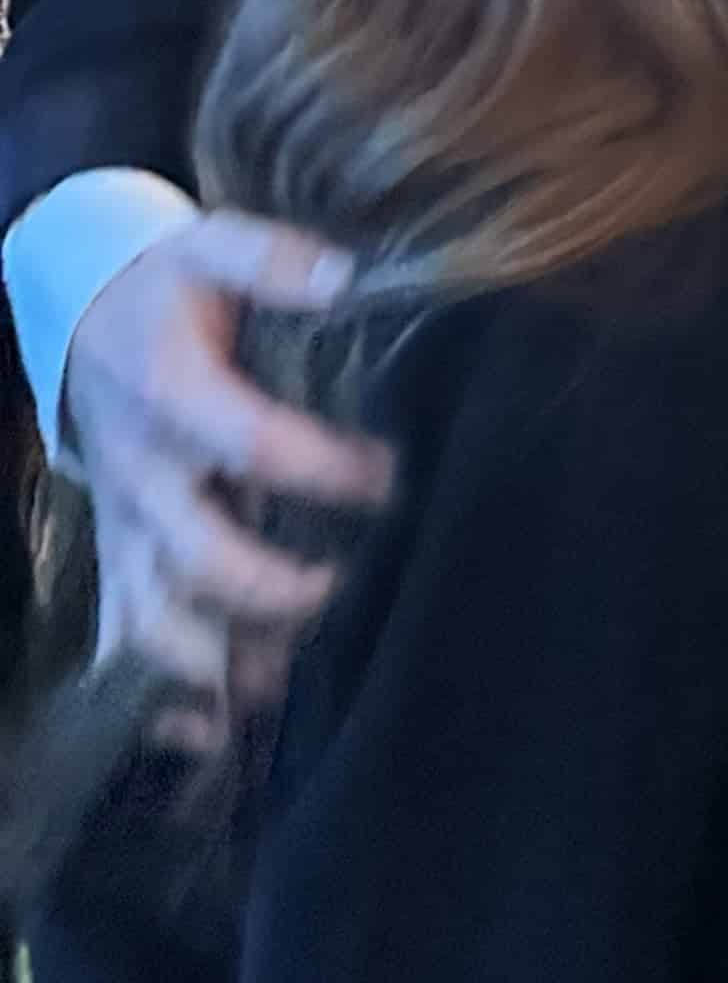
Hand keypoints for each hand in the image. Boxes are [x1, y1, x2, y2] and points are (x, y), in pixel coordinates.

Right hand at [70, 213, 387, 712]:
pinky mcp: (118, 559)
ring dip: (217, 661)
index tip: (393, 477)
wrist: (79, 317)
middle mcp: (143, 476)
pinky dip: (158, 699)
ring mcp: (125, 528)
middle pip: (196, 554)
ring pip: (151, 619)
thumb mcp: (211, 246)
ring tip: (285, 684)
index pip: (251, 442)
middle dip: (271, 588)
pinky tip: (210, 736)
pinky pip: (122, 643)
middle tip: (343, 594)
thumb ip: (275, 258)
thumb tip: (347, 276)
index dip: (326, 468)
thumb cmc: (168, 290)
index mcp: (171, 396)